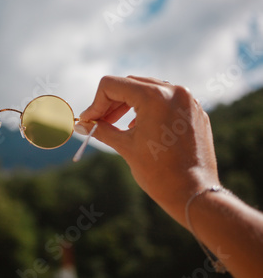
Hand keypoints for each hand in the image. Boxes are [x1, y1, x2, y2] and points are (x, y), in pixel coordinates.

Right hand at [77, 75, 219, 224]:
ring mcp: (187, 100)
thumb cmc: (159, 173)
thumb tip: (82, 124)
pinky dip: (147, 109)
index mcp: (155, 97)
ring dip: (127, 104)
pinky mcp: (194, 111)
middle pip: (130, 84)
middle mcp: (174, 91)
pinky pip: (165, 100)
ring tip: (115, 124)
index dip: (95, 103)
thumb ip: (101, 130)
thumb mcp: (125, 147)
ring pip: (147, 90)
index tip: (89, 120)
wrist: (193, 193)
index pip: (112, 85)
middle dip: (110, 102)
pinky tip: (138, 127)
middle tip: (97, 122)